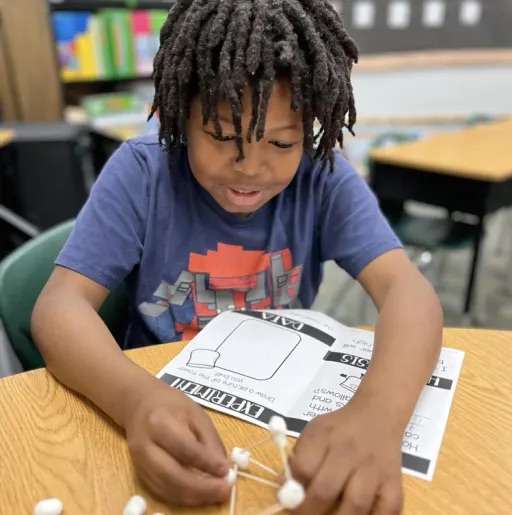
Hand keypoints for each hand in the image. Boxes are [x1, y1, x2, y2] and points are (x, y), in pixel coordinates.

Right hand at [125, 380, 230, 506]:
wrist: (139, 404)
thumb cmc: (171, 405)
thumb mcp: (196, 413)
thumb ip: (210, 440)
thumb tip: (224, 468)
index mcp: (160, 423)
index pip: (185, 449)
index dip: (207, 463)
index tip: (227, 471)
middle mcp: (145, 446)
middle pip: (172, 475)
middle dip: (200, 488)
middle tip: (224, 490)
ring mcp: (139, 463)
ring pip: (165, 488)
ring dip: (193, 497)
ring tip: (215, 495)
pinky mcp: (139, 473)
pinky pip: (161, 491)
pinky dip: (182, 497)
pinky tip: (199, 495)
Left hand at [289, 401, 403, 514]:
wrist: (378, 415)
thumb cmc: (339, 428)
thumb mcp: (314, 432)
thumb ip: (299, 459)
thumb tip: (282, 490)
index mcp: (324, 436)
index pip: (304, 467)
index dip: (292, 492)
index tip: (288, 504)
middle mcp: (349, 451)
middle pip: (326, 488)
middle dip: (309, 512)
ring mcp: (374, 468)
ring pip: (356, 504)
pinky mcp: (394, 482)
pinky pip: (388, 510)